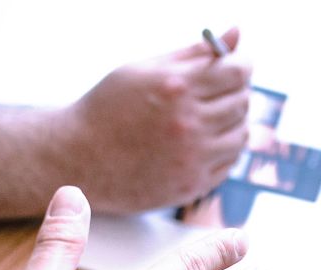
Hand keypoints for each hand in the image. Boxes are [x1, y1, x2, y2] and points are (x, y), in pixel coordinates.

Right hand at [62, 28, 252, 212]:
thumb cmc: (108, 108)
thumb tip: (236, 33)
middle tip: (219, 90)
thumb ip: (194, 52)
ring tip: (209, 117)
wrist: (78, 159)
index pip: (236, 72)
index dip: (242, 64)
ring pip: (241, 134)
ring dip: (233, 122)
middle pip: (242, 102)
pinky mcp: (191, 185)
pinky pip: (228, 163)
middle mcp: (187, 124)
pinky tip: (201, 141)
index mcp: (175, 88)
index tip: (237, 64)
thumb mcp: (143, 69)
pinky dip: (223, 149)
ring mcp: (191, 159)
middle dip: (236, 91)